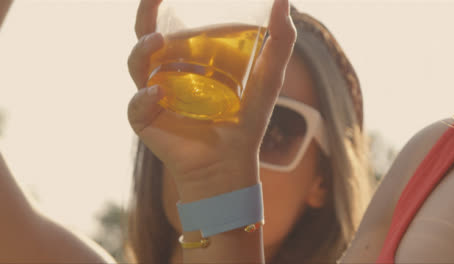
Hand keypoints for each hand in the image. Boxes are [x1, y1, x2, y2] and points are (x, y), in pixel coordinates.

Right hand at [127, 0, 295, 201]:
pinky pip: (138, 103)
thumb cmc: (245, 122)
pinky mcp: (145, 119)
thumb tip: (285, 1)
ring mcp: (154, 95)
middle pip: (147, 37)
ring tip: (157, 41)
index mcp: (192, 61)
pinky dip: (146, 97)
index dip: (167, 5)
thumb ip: (279, 43)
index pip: (176, 25)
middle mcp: (169, 73)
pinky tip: (161, 94)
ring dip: (142, 50)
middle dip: (145, 13)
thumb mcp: (268, 79)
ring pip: (136, 64)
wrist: (229, 163)